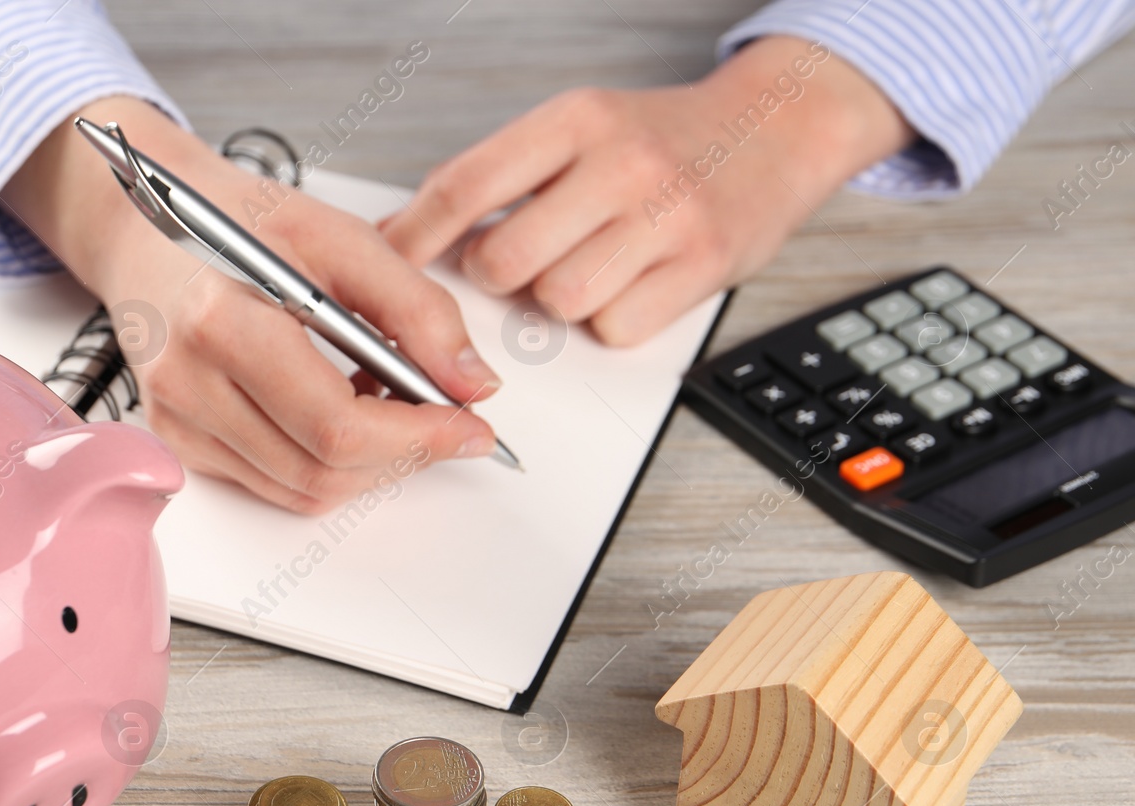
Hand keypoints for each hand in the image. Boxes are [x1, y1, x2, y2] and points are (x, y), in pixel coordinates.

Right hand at [2, 98, 502, 514]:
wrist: (146, 227)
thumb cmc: (240, 221)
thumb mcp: (340, 237)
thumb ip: (416, 309)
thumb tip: (472, 383)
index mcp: (223, 320)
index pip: (335, 424)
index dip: (418, 438)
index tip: (473, 426)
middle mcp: (188, 381)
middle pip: (323, 468)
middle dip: (405, 456)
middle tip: (450, 421)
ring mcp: (177, 420)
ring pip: (303, 489)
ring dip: (370, 466)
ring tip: (396, 409)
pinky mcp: (179, 440)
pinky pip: (274, 483)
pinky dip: (328, 463)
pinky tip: (345, 411)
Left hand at [381, 36, 914, 346]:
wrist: (778, 129)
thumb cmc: (663, 140)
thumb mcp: (580, 128)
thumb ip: (502, 175)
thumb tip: (405, 231)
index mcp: (576, 120)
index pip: (466, 186)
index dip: (413, 236)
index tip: (384, 262)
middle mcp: (621, 163)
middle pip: (506, 260)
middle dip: (501, 276)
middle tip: (523, 263)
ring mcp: (666, 217)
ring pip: (558, 302)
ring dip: (558, 301)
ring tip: (589, 266)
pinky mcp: (701, 268)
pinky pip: (615, 328)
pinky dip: (611, 321)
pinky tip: (630, 284)